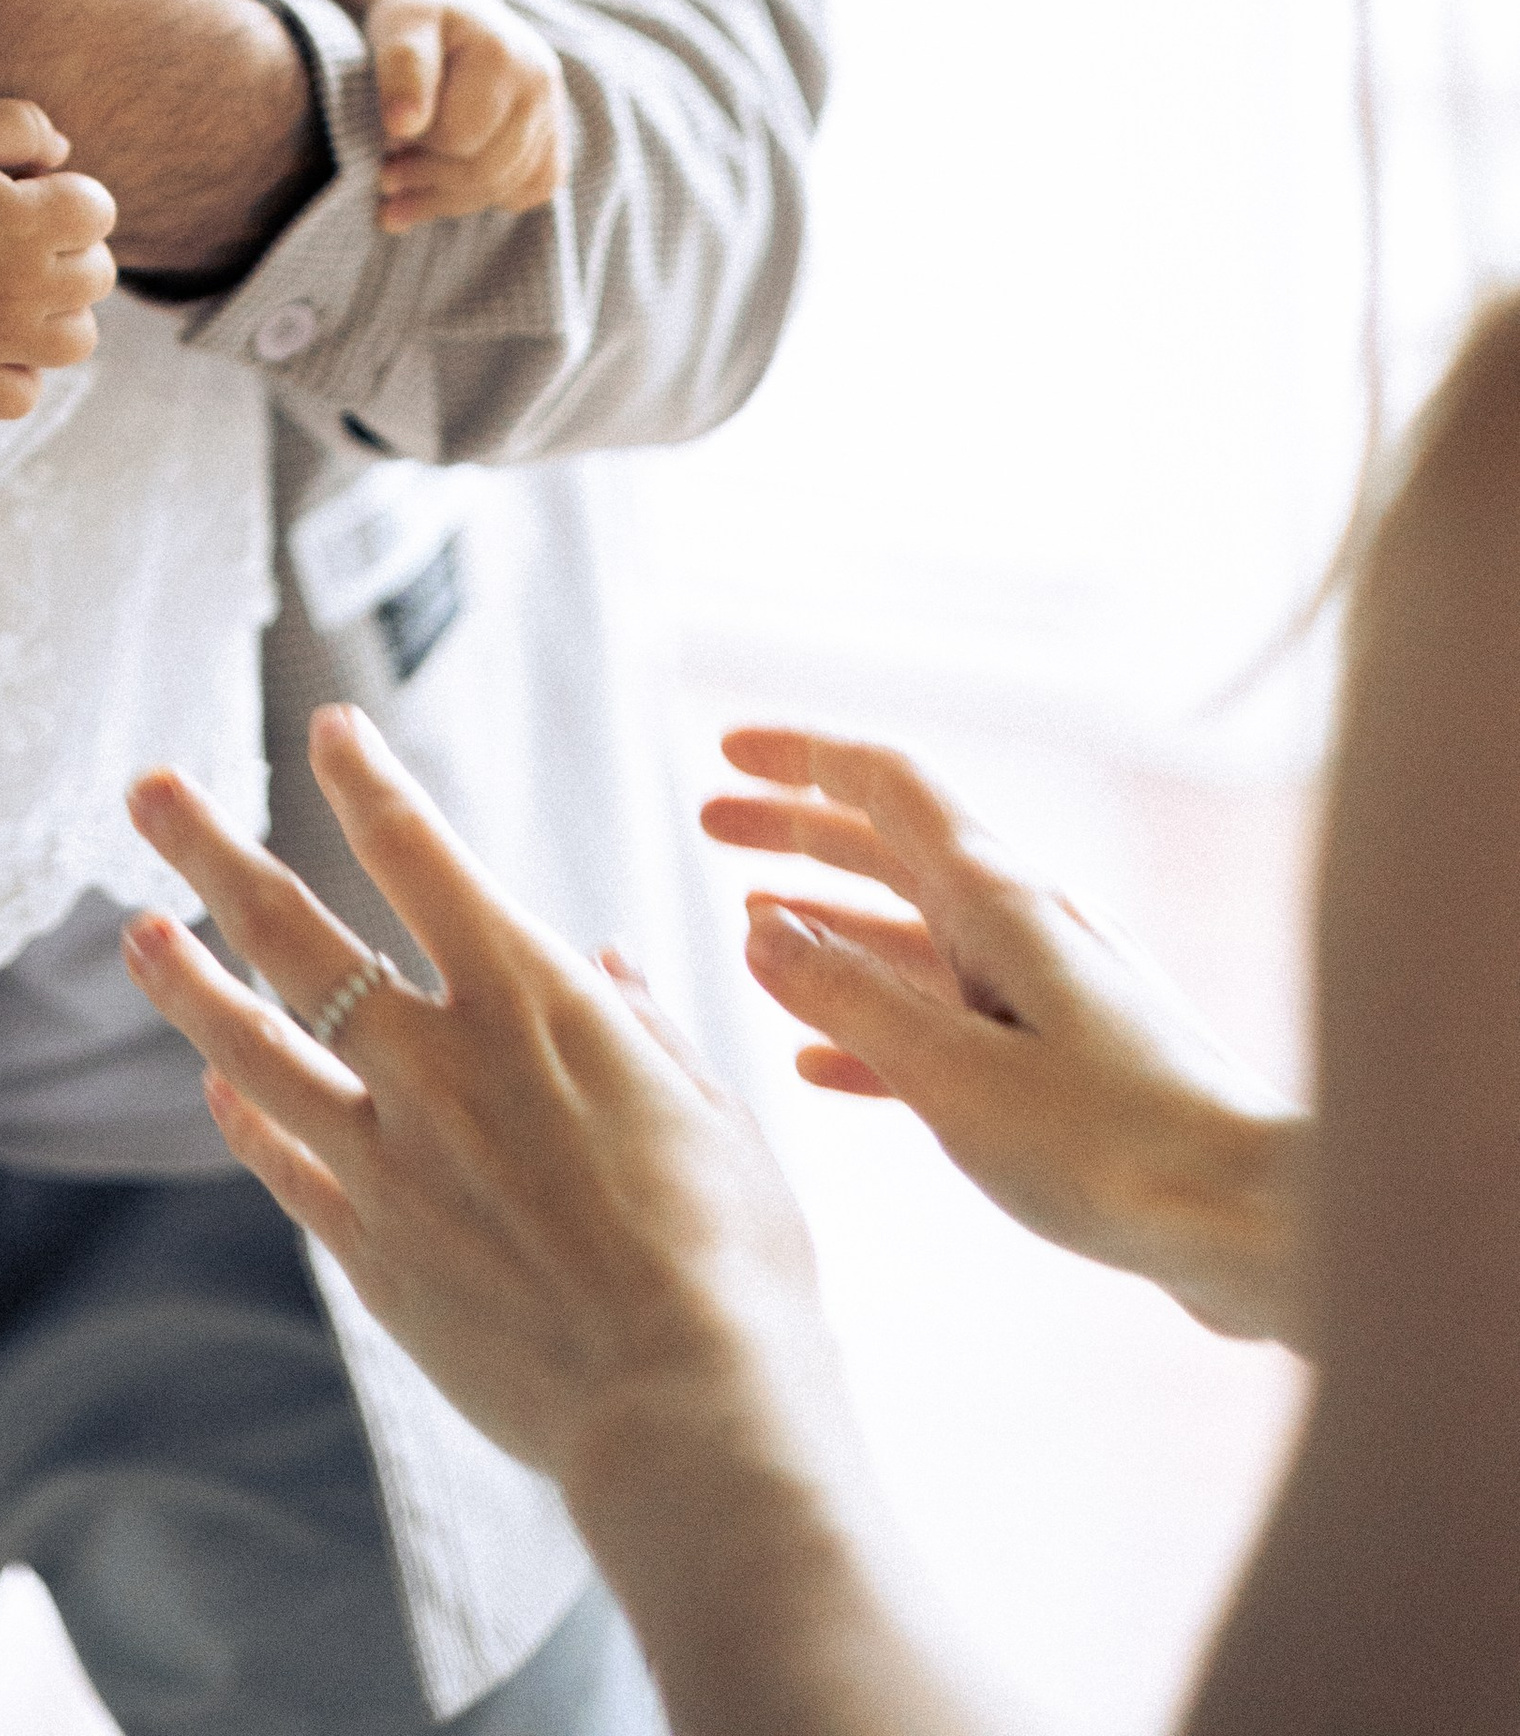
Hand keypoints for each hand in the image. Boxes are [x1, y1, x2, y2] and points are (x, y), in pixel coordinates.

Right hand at [0, 100, 114, 418]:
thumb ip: (24, 124)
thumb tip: (66, 156)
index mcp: (23, 219)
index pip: (99, 213)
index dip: (76, 201)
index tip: (37, 199)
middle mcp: (17, 284)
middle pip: (98, 277)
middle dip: (73, 254)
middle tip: (24, 245)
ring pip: (78, 342)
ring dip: (61, 317)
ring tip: (22, 295)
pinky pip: (22, 397)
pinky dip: (18, 377)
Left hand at [120, 708, 826, 1503]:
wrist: (685, 1412)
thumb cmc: (734, 1261)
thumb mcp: (712, 1114)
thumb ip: (643, 1031)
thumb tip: (609, 965)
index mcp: (533, 1002)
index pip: (422, 855)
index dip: (366, 781)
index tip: (329, 728)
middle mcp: (439, 1065)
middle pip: (295, 932)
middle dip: (212, 850)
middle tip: (149, 789)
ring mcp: (391, 1162)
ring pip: (254, 1047)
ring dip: (187, 984)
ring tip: (135, 931)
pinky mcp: (373, 1255)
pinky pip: (285, 1166)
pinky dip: (243, 1117)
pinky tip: (213, 1083)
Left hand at [368, 0, 566, 233]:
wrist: (449, 1)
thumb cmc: (418, 16)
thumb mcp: (399, 27)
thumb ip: (403, 70)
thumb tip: (404, 126)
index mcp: (502, 57)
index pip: (459, 139)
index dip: (416, 149)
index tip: (385, 141)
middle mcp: (540, 84)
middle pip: (488, 169)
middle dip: (429, 183)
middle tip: (384, 179)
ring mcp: (553, 110)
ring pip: (510, 187)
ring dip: (450, 202)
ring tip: (400, 197)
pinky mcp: (555, 132)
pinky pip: (535, 187)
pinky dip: (492, 198)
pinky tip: (450, 192)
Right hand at [702, 727, 1307, 1345]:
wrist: (1257, 1221)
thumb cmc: (1115, 1147)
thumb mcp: (955, 1076)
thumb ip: (851, 1000)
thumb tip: (760, 932)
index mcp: (1000, 902)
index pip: (887, 785)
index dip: (801, 757)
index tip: (726, 746)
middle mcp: (1026, 925)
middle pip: (895, 847)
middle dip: (799, 831)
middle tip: (709, 826)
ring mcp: (1051, 990)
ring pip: (917, 934)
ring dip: (832, 925)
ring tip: (750, 929)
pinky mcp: (1069, 1060)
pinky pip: (951, 1017)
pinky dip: (879, 1021)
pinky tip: (823, 1059)